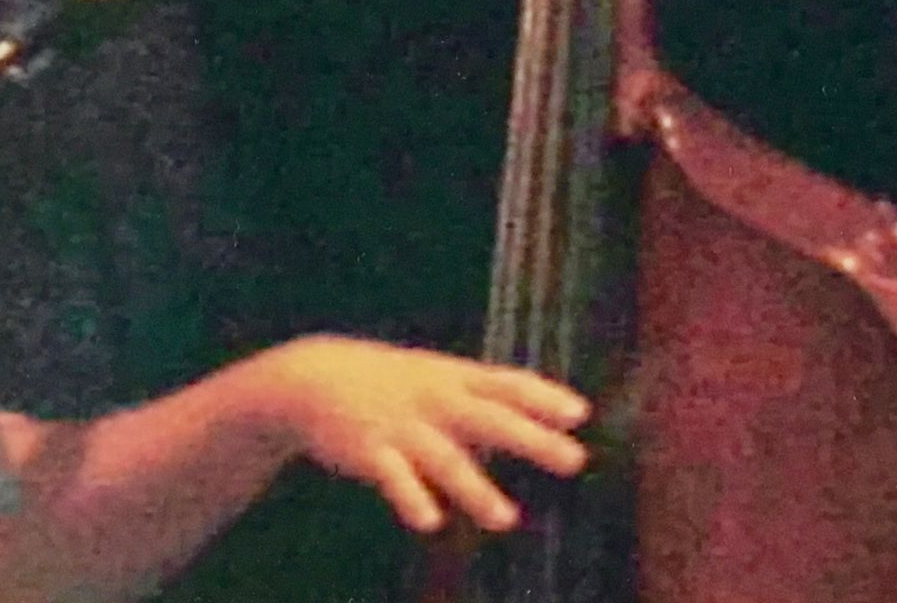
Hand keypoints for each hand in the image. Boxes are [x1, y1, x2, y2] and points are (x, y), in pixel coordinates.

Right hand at [252, 336, 589, 533]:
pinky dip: (411, 496)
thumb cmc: (393, 383)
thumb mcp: (439, 380)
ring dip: (476, 487)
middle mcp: (435, 398)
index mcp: (454, 378)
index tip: (581, 413)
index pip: (507, 383)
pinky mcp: (369, 450)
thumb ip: (483, 402)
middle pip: (490, 418)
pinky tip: (430, 521)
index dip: (543, 397)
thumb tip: (536, 428)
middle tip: (575, 460)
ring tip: (506, 519)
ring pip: (444, 456)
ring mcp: (403, 424)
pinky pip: (393, 477)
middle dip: (532, 439)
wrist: (315, 376)